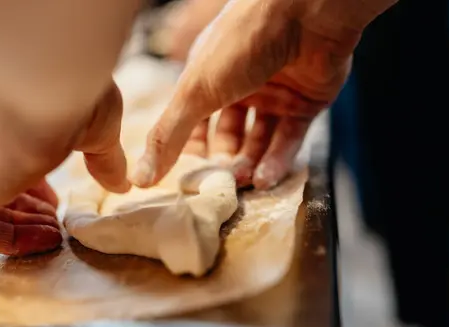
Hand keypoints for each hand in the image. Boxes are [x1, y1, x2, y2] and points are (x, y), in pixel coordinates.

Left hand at [0, 77, 129, 255]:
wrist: (41, 82)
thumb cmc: (66, 92)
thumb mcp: (95, 127)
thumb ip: (103, 158)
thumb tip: (121, 184)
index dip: (25, 179)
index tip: (52, 196)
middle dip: (23, 203)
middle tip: (55, 214)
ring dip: (21, 223)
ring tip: (56, 231)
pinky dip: (12, 241)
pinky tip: (48, 238)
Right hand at [132, 0, 395, 188]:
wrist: (308, 13)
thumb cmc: (242, 43)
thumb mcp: (194, 92)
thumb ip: (168, 136)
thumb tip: (140, 179)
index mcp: (210, 77)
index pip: (194, 122)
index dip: (191, 150)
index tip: (188, 179)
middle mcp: (241, 87)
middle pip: (229, 136)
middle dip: (224, 162)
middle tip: (221, 186)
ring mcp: (276, 96)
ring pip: (260, 141)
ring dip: (251, 165)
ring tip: (245, 185)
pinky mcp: (307, 104)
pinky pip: (289, 140)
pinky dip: (278, 162)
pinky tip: (265, 180)